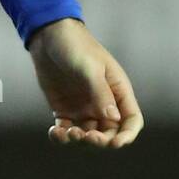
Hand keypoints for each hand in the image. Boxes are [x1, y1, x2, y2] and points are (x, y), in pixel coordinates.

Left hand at [27, 18, 143, 148]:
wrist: (47, 34)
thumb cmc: (75, 45)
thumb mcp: (89, 67)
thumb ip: (101, 92)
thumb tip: (114, 119)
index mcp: (118, 90)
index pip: (131, 120)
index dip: (127, 135)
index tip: (115, 144)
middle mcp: (103, 103)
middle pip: (110, 133)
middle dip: (101, 141)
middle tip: (88, 137)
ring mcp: (84, 108)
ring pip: (88, 136)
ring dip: (80, 140)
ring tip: (68, 132)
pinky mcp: (64, 110)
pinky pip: (66, 131)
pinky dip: (62, 137)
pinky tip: (55, 133)